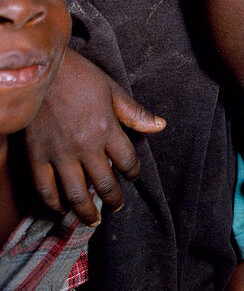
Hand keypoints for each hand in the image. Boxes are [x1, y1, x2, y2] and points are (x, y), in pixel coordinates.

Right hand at [26, 49, 164, 224]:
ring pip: (76, 194)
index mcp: (107, 129)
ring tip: (93, 220)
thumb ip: (134, 113)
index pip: (127, 162)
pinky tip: (61, 208)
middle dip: (114, 199)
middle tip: (117, 206)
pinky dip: (54, 203)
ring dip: (86, 212)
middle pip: (104, 184)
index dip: (133, 173)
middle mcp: (85, 146)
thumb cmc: (81, 76)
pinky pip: (45, 189)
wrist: (43, 70)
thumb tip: (160, 126)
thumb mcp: (112, 90)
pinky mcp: (37, 157)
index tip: (133, 176)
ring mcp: (59, 154)